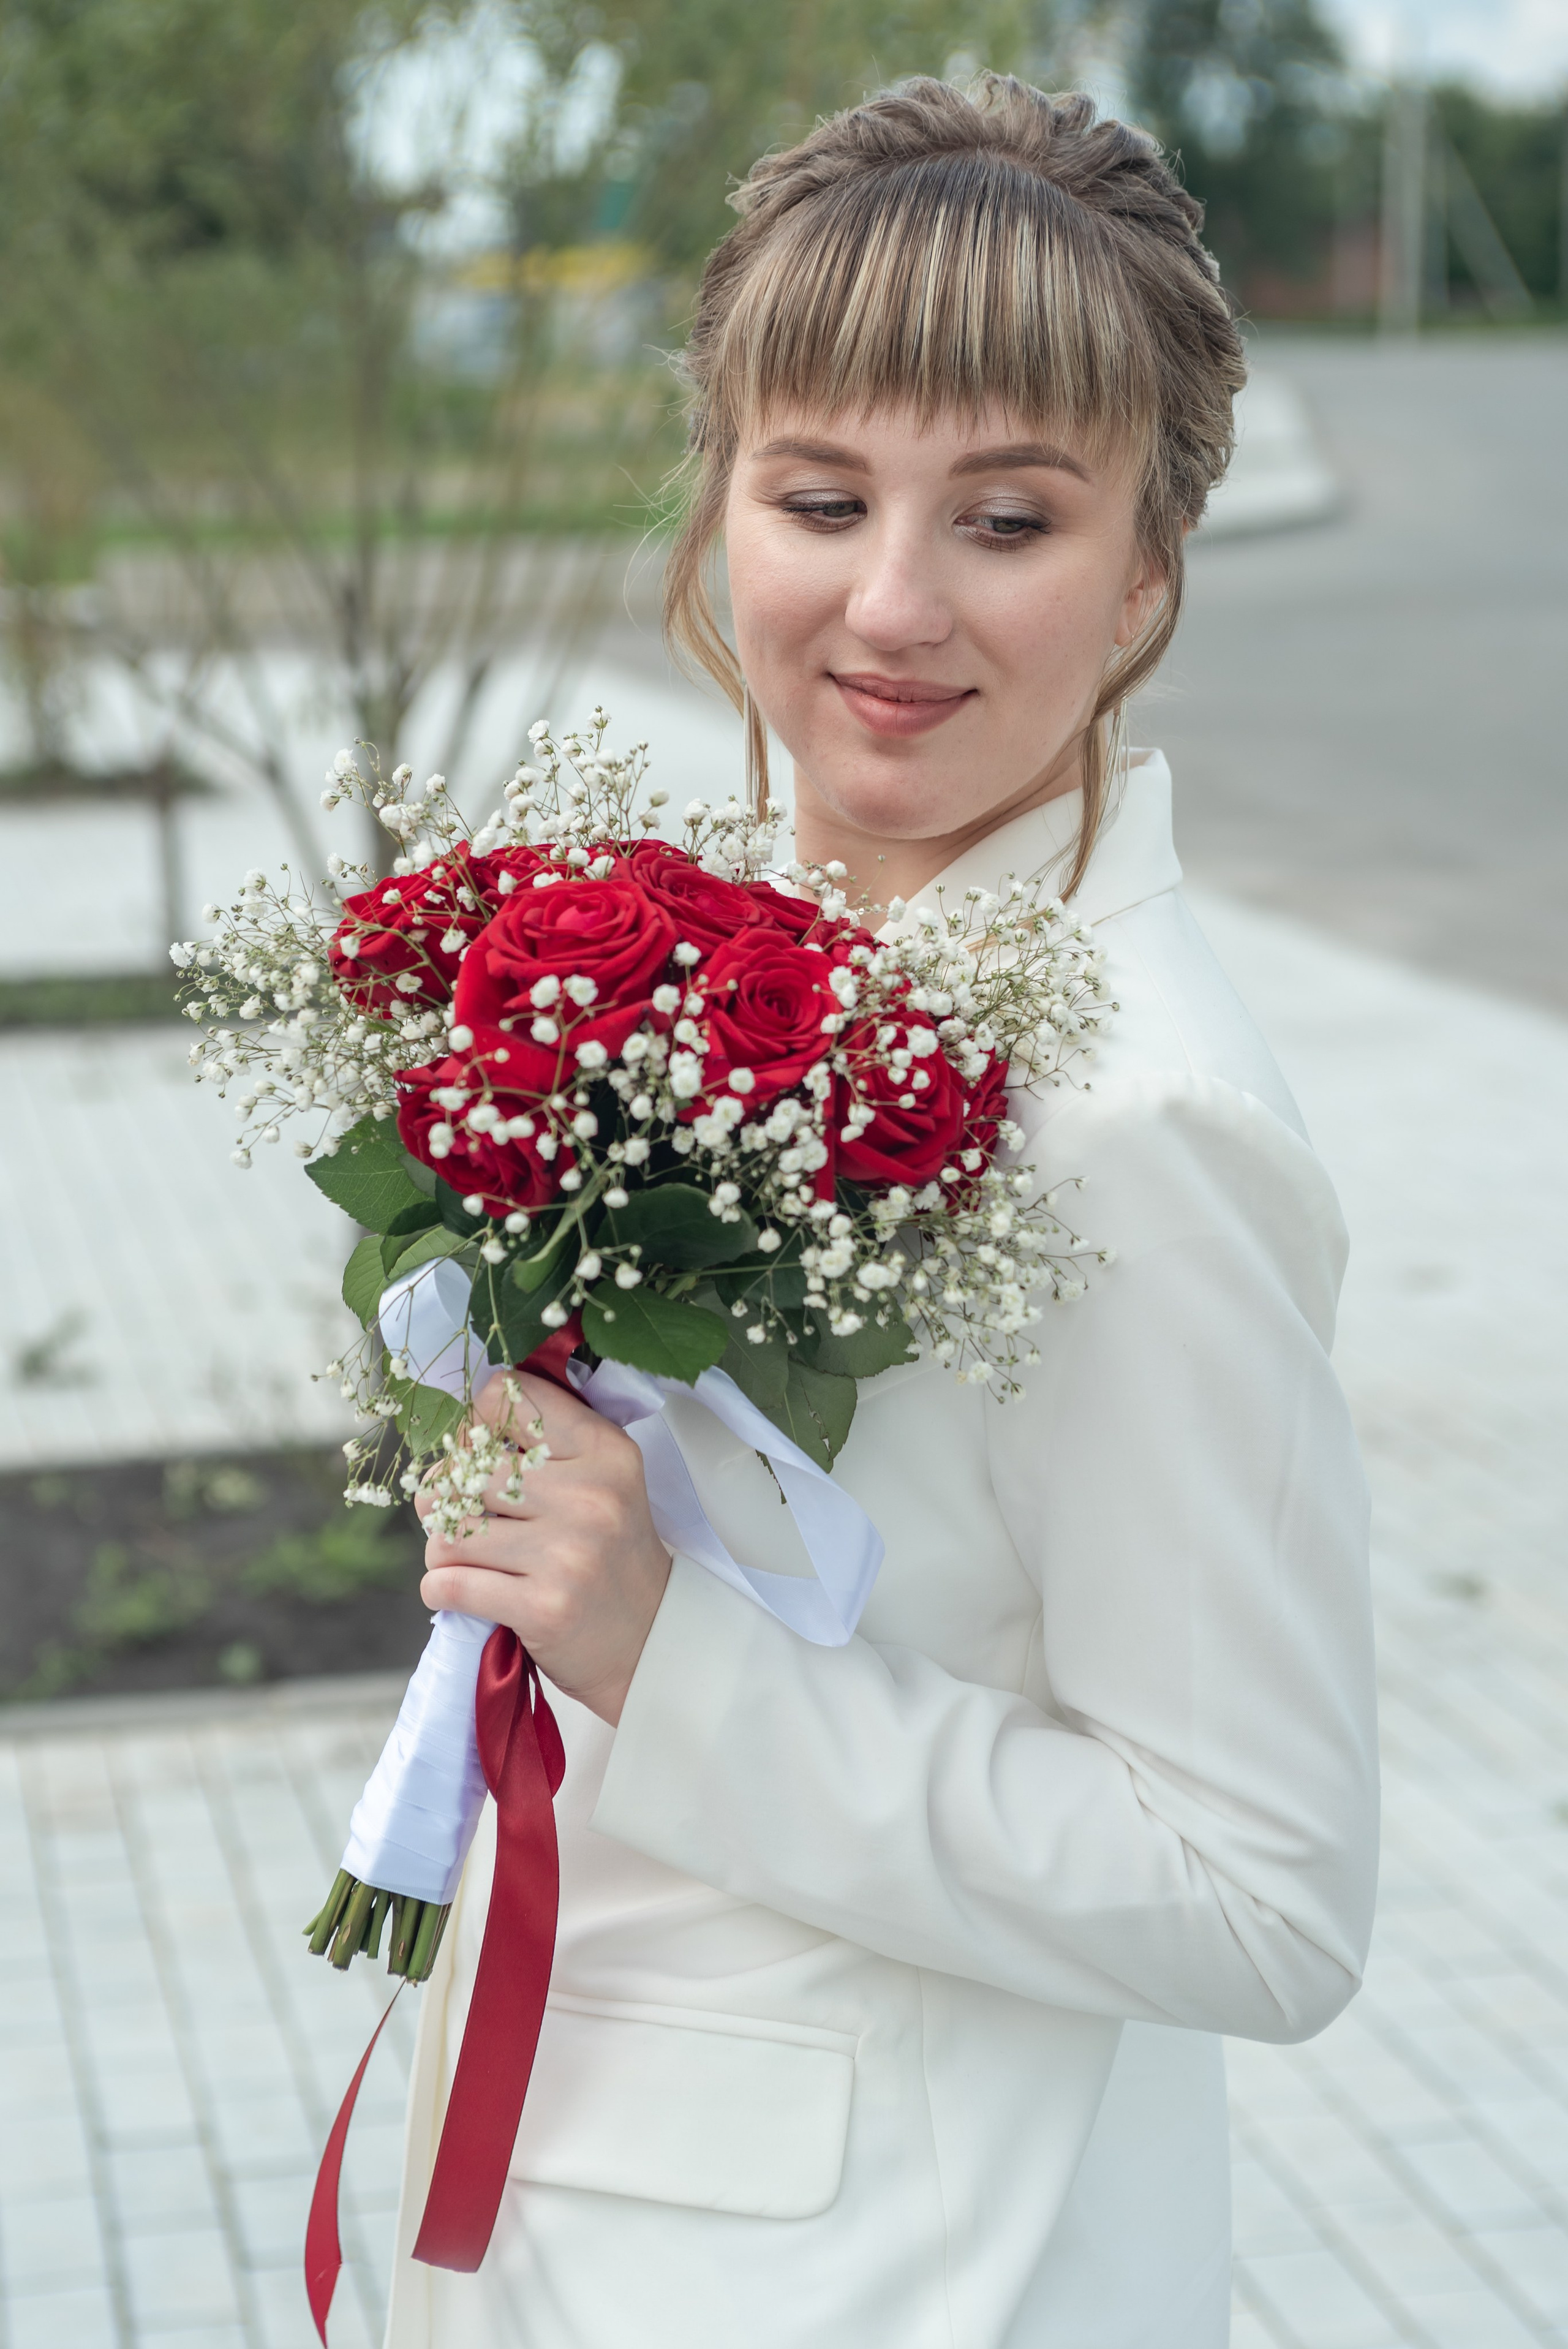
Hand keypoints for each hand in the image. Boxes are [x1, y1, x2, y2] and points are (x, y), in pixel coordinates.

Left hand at [416, 1371, 670, 1725]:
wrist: (649, 1638)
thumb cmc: (608, 1553)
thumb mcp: (601, 1480)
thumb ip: (544, 1445)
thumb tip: (457, 1430)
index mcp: (604, 1449)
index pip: (506, 1396)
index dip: (474, 1424)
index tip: (476, 1455)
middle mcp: (589, 1495)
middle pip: (465, 1469)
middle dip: (443, 1494)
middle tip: (457, 1514)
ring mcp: (568, 1553)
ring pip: (449, 1530)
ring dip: (441, 1547)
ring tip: (463, 1557)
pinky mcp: (544, 1607)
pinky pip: (449, 1583)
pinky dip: (439, 1589)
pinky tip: (460, 1591)